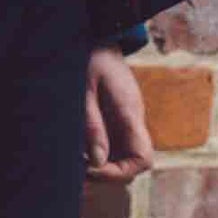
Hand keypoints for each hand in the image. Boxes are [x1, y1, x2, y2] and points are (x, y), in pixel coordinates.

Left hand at [84, 47, 153, 182]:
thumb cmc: (89, 62)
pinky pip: (113, 150)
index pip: (143, 159)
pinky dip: (97, 159)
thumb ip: (92, 126)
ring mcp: (126, 124)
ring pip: (122, 161)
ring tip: (75, 164)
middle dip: (107, 175)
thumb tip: (97, 162)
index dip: (120, 173)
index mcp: (130, 114)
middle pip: (132, 166)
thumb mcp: (84, 92)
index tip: (92, 169)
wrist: (98, 42)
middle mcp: (133, 123)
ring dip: (100, 169)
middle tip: (78, 170)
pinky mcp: (117, 124)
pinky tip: (78, 154)